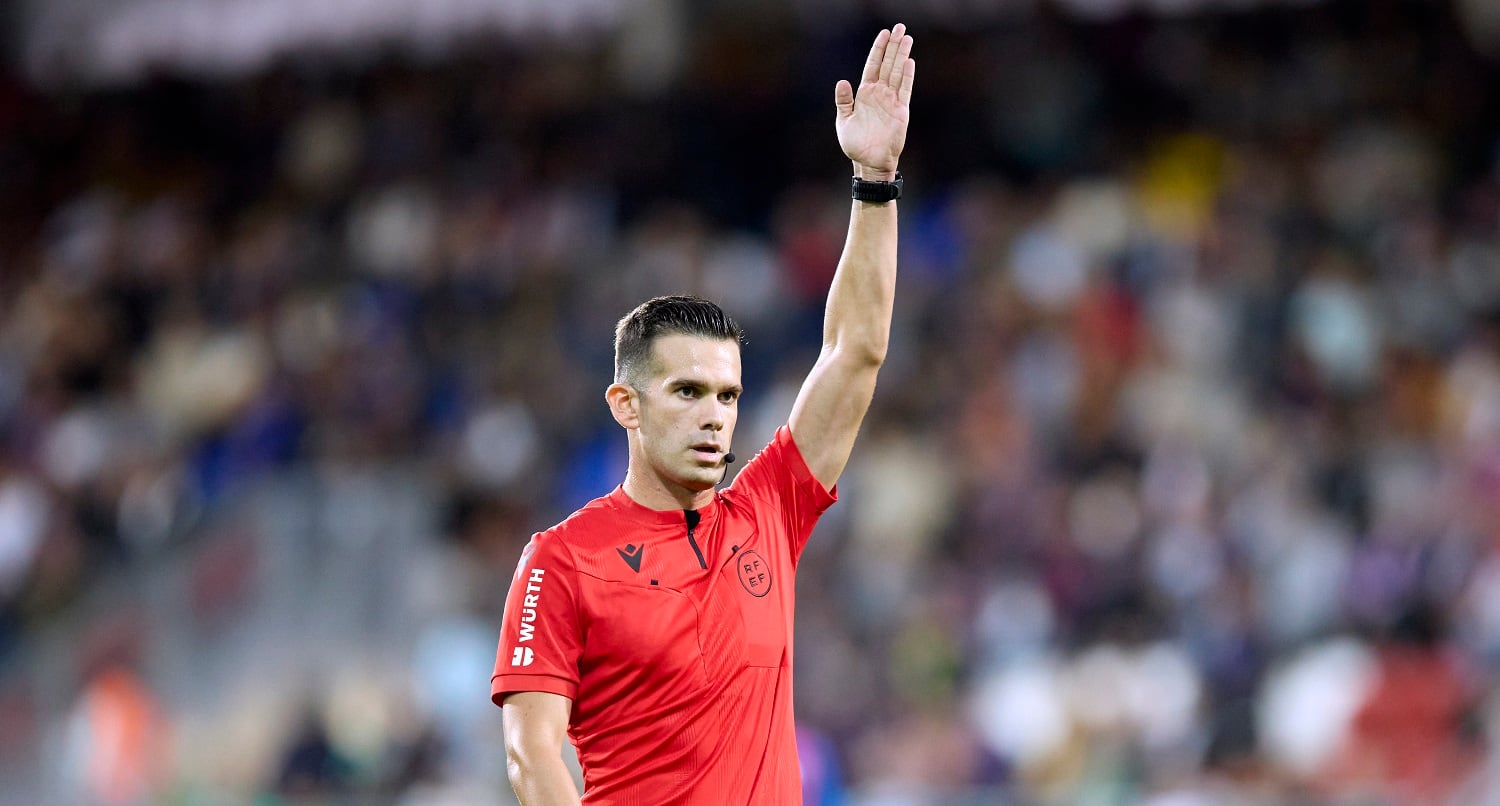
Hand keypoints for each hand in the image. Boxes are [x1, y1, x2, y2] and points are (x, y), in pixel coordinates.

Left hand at [835, 24, 914, 181]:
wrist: (869, 163)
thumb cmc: (856, 145)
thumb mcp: (844, 121)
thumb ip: (843, 101)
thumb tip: (842, 81)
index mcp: (865, 94)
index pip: (873, 66)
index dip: (878, 50)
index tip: (884, 34)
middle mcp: (879, 94)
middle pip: (887, 64)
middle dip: (893, 46)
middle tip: (900, 27)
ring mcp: (891, 101)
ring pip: (897, 73)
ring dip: (902, 56)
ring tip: (907, 38)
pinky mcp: (900, 111)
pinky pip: (904, 90)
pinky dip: (906, 77)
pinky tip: (909, 62)